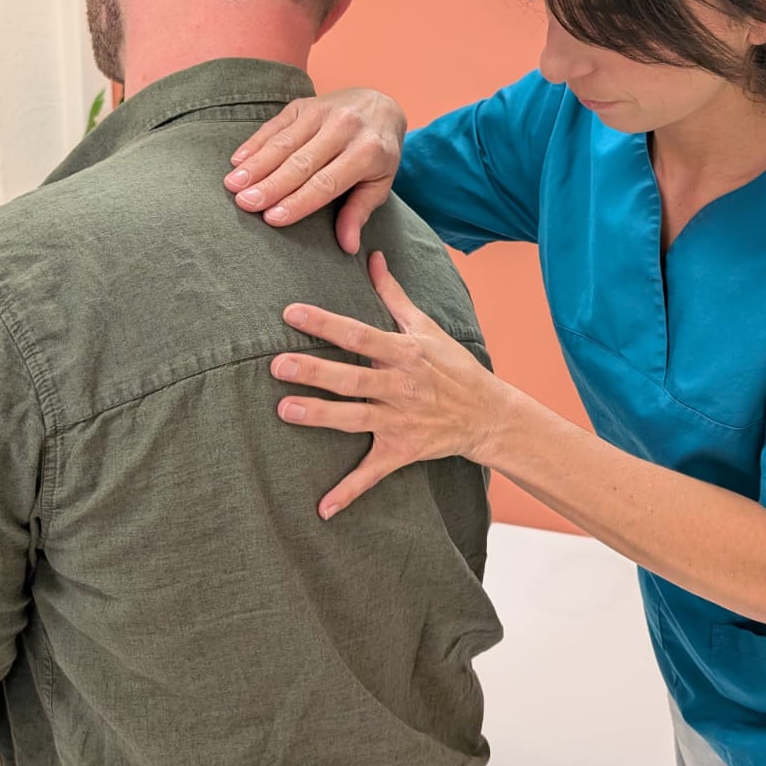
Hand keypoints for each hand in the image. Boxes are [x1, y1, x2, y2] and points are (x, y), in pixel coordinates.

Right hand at [224, 90, 406, 253]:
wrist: (380, 104)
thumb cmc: (378, 152)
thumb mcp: (380, 182)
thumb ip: (360, 211)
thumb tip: (348, 246)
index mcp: (367, 152)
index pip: (326, 182)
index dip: (298, 201)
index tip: (272, 218)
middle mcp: (344, 128)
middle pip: (300, 162)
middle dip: (270, 185)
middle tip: (244, 203)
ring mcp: (321, 112)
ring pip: (284, 143)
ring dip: (255, 165)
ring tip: (232, 185)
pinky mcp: (303, 104)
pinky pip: (275, 125)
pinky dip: (254, 143)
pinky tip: (237, 161)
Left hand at [271, 252, 512, 516]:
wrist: (488, 414)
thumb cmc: (452, 367)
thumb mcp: (427, 327)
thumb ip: (393, 294)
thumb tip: (373, 258)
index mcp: (405, 353)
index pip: (360, 334)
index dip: (326, 324)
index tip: (291, 313)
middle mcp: (401, 387)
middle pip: (352, 378)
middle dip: (315, 372)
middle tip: (277, 365)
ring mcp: (400, 421)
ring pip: (355, 420)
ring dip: (320, 417)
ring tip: (285, 410)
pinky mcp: (401, 450)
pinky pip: (371, 474)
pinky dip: (348, 492)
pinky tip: (323, 508)